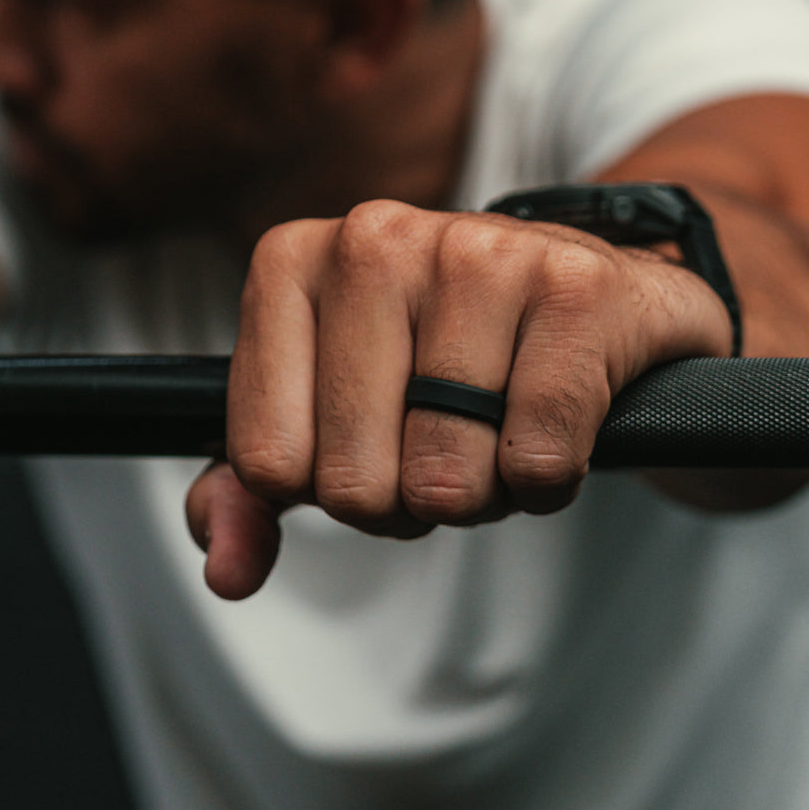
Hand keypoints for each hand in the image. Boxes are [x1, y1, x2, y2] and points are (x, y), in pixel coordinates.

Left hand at [185, 199, 732, 598]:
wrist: (579, 298)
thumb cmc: (439, 357)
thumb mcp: (323, 415)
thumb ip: (248, 494)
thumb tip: (229, 571)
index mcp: (291, 262)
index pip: (269, 464)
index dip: (328, 490)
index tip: (369, 446)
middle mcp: (374, 239)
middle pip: (355, 480)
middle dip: (407, 501)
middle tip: (441, 448)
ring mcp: (478, 253)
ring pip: (447, 477)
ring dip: (481, 493)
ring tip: (497, 432)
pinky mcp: (574, 288)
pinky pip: (539, 459)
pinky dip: (546, 482)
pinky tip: (552, 427)